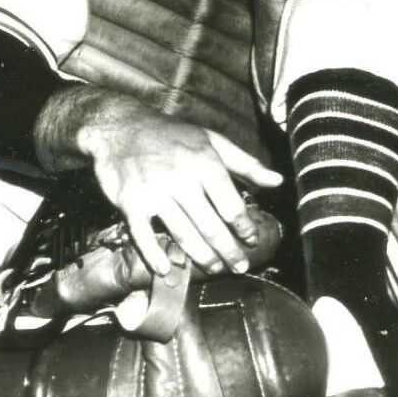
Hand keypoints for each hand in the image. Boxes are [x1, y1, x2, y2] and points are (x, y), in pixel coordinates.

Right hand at [77, 101, 283, 277]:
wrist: (120, 126)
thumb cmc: (171, 135)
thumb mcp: (212, 140)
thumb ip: (246, 163)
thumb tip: (277, 181)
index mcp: (205, 163)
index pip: (231, 206)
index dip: (244, 228)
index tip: (251, 240)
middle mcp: (182, 178)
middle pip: (211, 226)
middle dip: (228, 251)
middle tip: (239, 267)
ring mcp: (155, 192)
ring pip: (183, 234)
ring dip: (202, 257)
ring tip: (215, 269)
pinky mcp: (131, 202)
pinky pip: (144, 236)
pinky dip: (154, 256)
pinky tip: (167, 270)